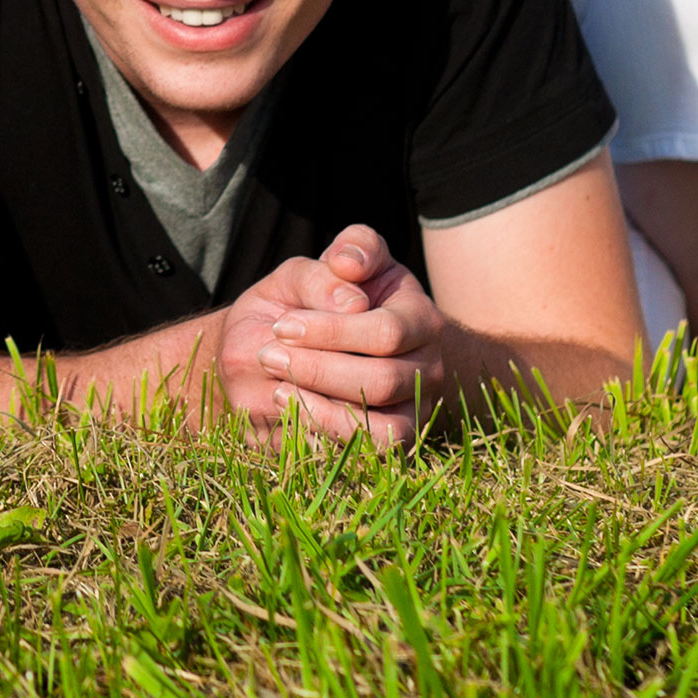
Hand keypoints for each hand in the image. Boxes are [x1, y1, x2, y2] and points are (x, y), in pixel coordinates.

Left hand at [209, 226, 442, 445]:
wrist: (322, 339)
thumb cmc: (329, 295)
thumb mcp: (337, 261)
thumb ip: (350, 248)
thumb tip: (348, 267)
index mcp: (421, 316)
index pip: (385, 333)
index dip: (331, 333)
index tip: (282, 325)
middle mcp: (429, 365)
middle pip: (382, 381)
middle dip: (319, 369)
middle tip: (269, 355)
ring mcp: (417, 407)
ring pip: (383, 426)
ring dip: (323, 409)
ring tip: (277, 388)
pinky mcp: (398, 437)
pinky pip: (373, 450)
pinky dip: (330, 432)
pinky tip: (293, 407)